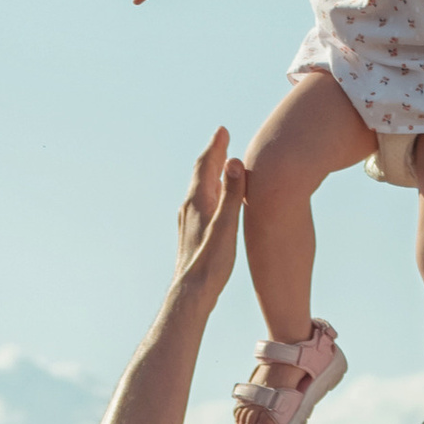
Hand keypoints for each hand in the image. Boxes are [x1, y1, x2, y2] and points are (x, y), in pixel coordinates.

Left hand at [173, 128, 247, 307]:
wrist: (192, 292)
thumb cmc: (211, 262)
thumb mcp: (226, 225)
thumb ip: (232, 194)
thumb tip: (234, 162)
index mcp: (197, 201)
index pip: (205, 165)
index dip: (216, 147)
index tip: (223, 130)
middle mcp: (189, 207)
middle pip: (201, 173)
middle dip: (213, 155)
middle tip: (223, 138)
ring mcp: (189, 220)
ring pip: (201, 188)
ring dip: (212, 172)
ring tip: (223, 163)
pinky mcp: (192, 232)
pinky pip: (202, 202)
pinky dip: (211, 190)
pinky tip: (216, 198)